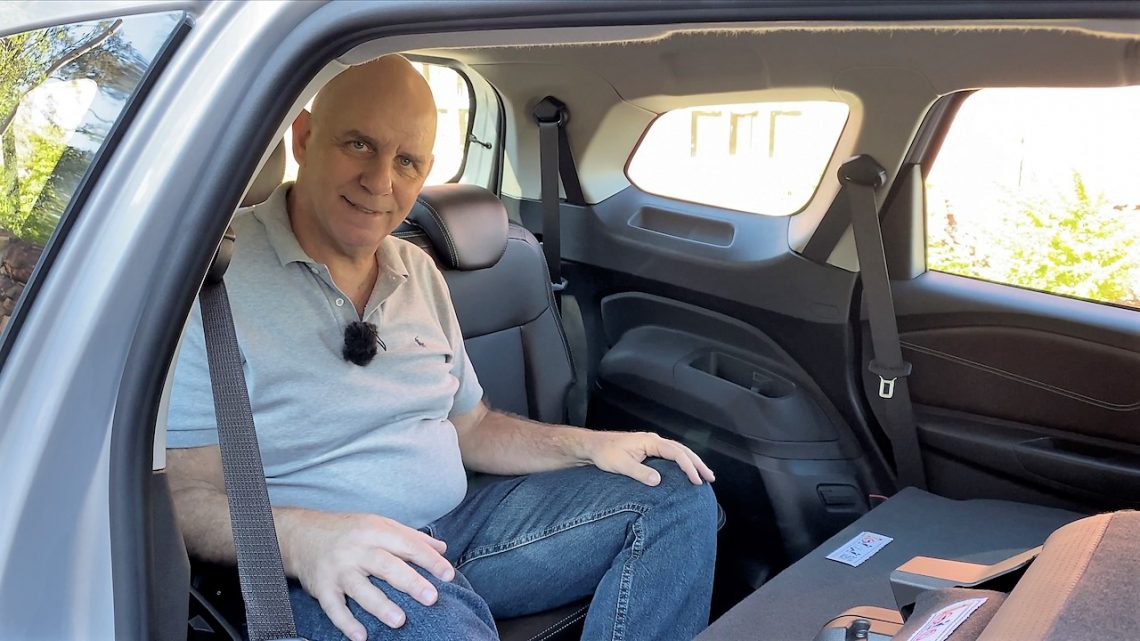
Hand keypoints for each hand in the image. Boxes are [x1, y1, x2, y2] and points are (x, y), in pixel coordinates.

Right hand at [282, 510, 453, 640]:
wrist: (301, 534)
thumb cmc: (347, 530)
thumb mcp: (379, 524)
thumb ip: (410, 537)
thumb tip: (442, 550)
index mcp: (374, 531)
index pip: (407, 545)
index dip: (429, 560)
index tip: (448, 575)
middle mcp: (356, 549)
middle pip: (386, 566)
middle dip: (410, 582)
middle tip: (431, 598)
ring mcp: (338, 569)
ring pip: (360, 588)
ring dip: (380, 606)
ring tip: (399, 621)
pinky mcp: (321, 587)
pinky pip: (334, 607)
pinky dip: (346, 623)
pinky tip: (361, 636)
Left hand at [584, 431, 714, 486]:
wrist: (593, 446)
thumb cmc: (605, 453)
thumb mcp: (620, 465)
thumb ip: (639, 473)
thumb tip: (658, 481)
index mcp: (650, 441)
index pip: (676, 453)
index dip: (688, 467)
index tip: (696, 480)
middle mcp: (654, 441)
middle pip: (682, 450)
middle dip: (697, 463)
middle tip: (710, 478)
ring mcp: (652, 445)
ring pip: (679, 451)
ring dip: (692, 462)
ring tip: (704, 475)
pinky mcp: (649, 451)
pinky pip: (671, 455)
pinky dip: (682, 462)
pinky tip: (686, 472)